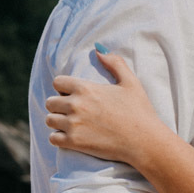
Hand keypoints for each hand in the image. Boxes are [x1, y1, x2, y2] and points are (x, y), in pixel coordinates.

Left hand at [46, 49, 164, 165]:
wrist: (144, 141)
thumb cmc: (139, 111)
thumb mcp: (131, 82)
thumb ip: (115, 63)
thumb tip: (99, 50)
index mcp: (86, 88)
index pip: (57, 82)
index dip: (65, 87)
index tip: (74, 94)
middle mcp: (76, 105)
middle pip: (50, 102)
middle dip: (60, 105)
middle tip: (74, 110)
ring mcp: (73, 125)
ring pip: (49, 120)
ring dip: (58, 121)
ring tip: (72, 123)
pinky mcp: (73, 143)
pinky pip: (53, 138)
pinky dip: (59, 137)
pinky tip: (72, 136)